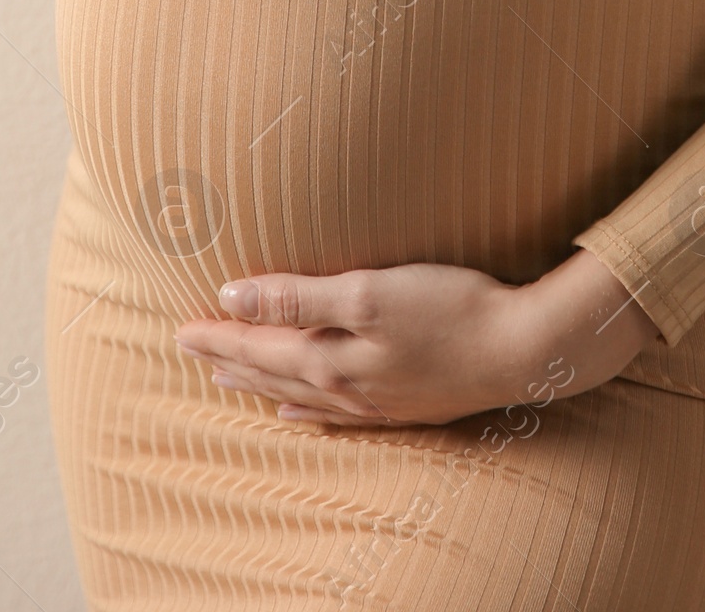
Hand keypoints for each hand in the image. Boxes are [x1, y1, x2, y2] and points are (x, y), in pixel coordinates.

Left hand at [172, 249, 661, 428]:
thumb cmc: (449, 307)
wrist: (521, 348)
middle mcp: (345, 386)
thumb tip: (236, 296)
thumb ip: (300, 295)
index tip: (183, 328)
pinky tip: (294, 408)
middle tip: (191, 348)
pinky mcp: (403, 403)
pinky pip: (336, 413)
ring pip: (299, 393)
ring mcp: (375, 400)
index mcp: (331, 356)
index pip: (261, 343)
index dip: (220, 334)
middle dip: (230, 357)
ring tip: (228, 375)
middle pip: (273, 370)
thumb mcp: (369, 290)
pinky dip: (306, 409)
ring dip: (260, 381)